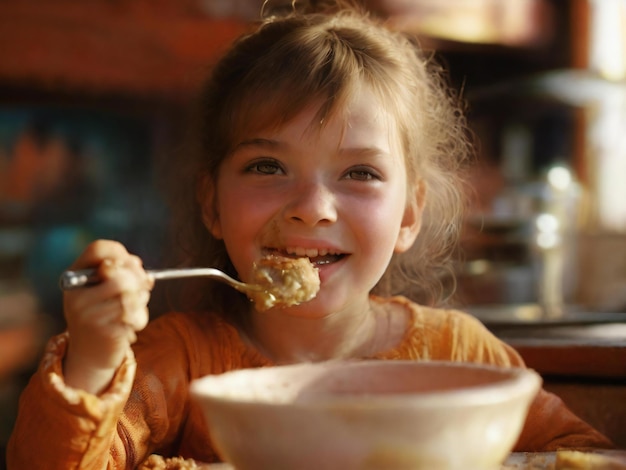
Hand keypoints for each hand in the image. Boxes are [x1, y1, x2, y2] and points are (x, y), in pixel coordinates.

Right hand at [62, 240, 153, 393]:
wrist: (90, 353)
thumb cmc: (103, 312)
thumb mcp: (105, 287)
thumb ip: (122, 270)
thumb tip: (137, 264)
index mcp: (75, 278)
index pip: (98, 249)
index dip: (122, 253)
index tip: (131, 265)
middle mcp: (76, 295)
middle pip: (122, 275)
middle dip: (139, 281)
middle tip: (141, 289)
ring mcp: (87, 316)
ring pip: (131, 296)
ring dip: (141, 302)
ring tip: (133, 309)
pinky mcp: (102, 333)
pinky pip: (134, 316)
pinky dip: (139, 318)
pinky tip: (129, 325)